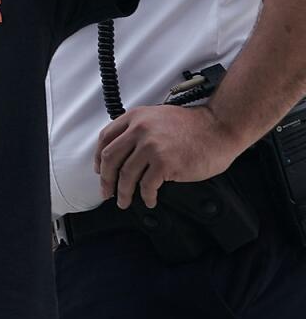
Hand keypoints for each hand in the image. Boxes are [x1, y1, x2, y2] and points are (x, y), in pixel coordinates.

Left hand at [94, 104, 243, 208]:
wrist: (219, 127)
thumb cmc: (193, 125)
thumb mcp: (157, 117)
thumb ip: (138, 129)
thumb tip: (123, 153)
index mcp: (135, 117)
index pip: (105, 138)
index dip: (99, 158)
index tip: (99, 170)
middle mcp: (139, 130)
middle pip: (110, 158)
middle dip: (105, 179)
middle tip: (107, 192)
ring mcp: (151, 146)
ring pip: (126, 175)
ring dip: (123, 193)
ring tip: (124, 201)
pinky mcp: (165, 163)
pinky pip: (147, 185)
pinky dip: (146, 196)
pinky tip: (149, 200)